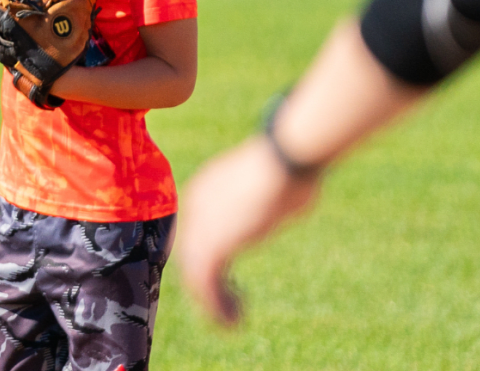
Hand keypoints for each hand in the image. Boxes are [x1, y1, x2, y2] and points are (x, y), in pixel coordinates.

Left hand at [175, 137, 323, 325]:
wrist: (283, 161)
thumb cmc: (291, 169)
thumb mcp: (277, 185)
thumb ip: (272, 200)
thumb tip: (291, 196)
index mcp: (206, 189)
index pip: (193, 230)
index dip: (204, 255)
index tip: (223, 275)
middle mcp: (195, 208)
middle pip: (189, 252)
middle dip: (205, 280)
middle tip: (226, 302)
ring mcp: (198, 226)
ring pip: (193, 273)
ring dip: (211, 301)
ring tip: (232, 319)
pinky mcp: (210, 245)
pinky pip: (205, 283)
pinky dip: (216, 304)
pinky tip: (235, 318)